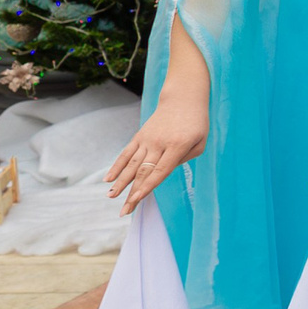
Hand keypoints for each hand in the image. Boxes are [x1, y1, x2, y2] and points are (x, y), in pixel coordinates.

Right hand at [107, 94, 206, 216]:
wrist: (183, 97)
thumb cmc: (196, 123)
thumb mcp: (200, 142)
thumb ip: (183, 160)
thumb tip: (162, 174)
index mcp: (178, 146)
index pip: (160, 171)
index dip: (147, 186)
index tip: (137, 199)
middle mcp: (160, 143)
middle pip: (143, 172)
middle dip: (132, 193)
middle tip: (123, 211)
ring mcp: (148, 139)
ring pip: (132, 164)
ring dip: (120, 182)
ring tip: (110, 197)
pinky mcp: (140, 135)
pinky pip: (126, 153)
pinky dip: (117, 166)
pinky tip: (107, 179)